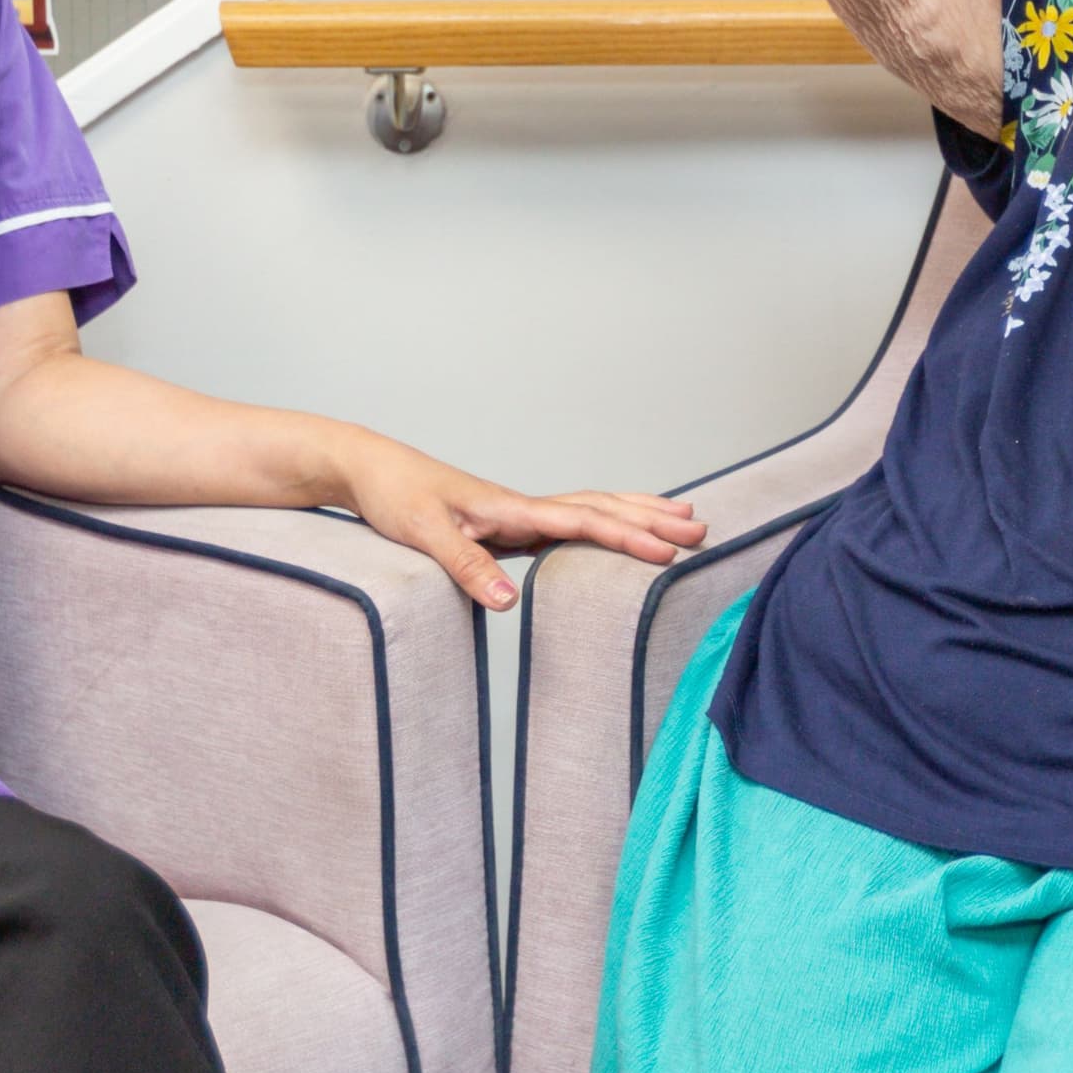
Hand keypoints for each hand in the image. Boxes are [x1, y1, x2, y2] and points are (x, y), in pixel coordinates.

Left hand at [337, 435, 706, 610]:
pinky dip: (604, 522)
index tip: (669, 552)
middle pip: (601, 507)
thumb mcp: (423, 533)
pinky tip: (615, 530)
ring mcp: (518, 513)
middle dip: (651, 520)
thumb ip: (466, 565)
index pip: (583, 520)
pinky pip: (571, 521)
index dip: (628, 537)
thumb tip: (509, 603)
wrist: (369, 469)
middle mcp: (523, 506)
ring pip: (592, 507)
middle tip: (702, 530)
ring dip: (636, 512)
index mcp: (511, 508)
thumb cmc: (395, 495)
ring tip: (681, 516)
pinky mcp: (508, 524)